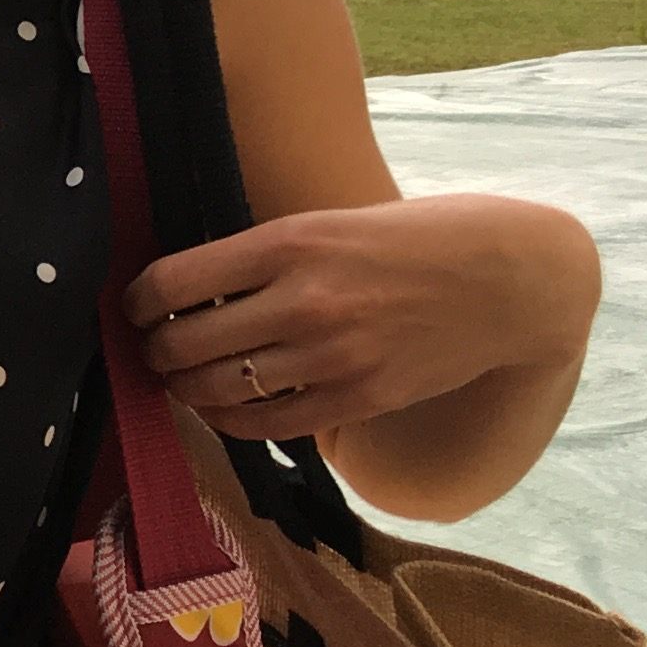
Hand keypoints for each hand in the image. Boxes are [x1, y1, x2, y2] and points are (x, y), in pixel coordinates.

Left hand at [128, 194, 593, 446]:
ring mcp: (332, 355)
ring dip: (184, 388)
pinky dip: (229, 419)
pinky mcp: (359, 397)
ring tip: (179, 380)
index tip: (133, 307)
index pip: (171, 281)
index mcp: (289, 242)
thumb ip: (264, 255)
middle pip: (183, 342)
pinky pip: (266, 424)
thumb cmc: (416, 239)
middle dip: (153, 350)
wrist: (513, 279)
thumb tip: (185, 288)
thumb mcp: (332, 222)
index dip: (136, 301)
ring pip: (216, 388)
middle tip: (151, 349)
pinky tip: (222, 407)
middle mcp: (304, 300)